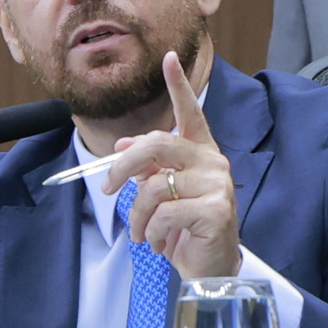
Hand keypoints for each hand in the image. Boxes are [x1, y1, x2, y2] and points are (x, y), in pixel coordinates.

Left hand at [101, 50, 240, 279]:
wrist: (209, 270)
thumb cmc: (185, 229)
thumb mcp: (163, 195)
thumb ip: (149, 168)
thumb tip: (122, 145)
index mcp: (201, 153)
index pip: (191, 113)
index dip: (179, 85)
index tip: (169, 57)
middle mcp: (213, 162)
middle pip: (158, 145)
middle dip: (123, 166)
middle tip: (109, 190)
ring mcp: (218, 185)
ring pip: (154, 186)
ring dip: (137, 216)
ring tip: (141, 234)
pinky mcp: (216, 210)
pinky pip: (165, 213)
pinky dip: (151, 232)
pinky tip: (160, 244)